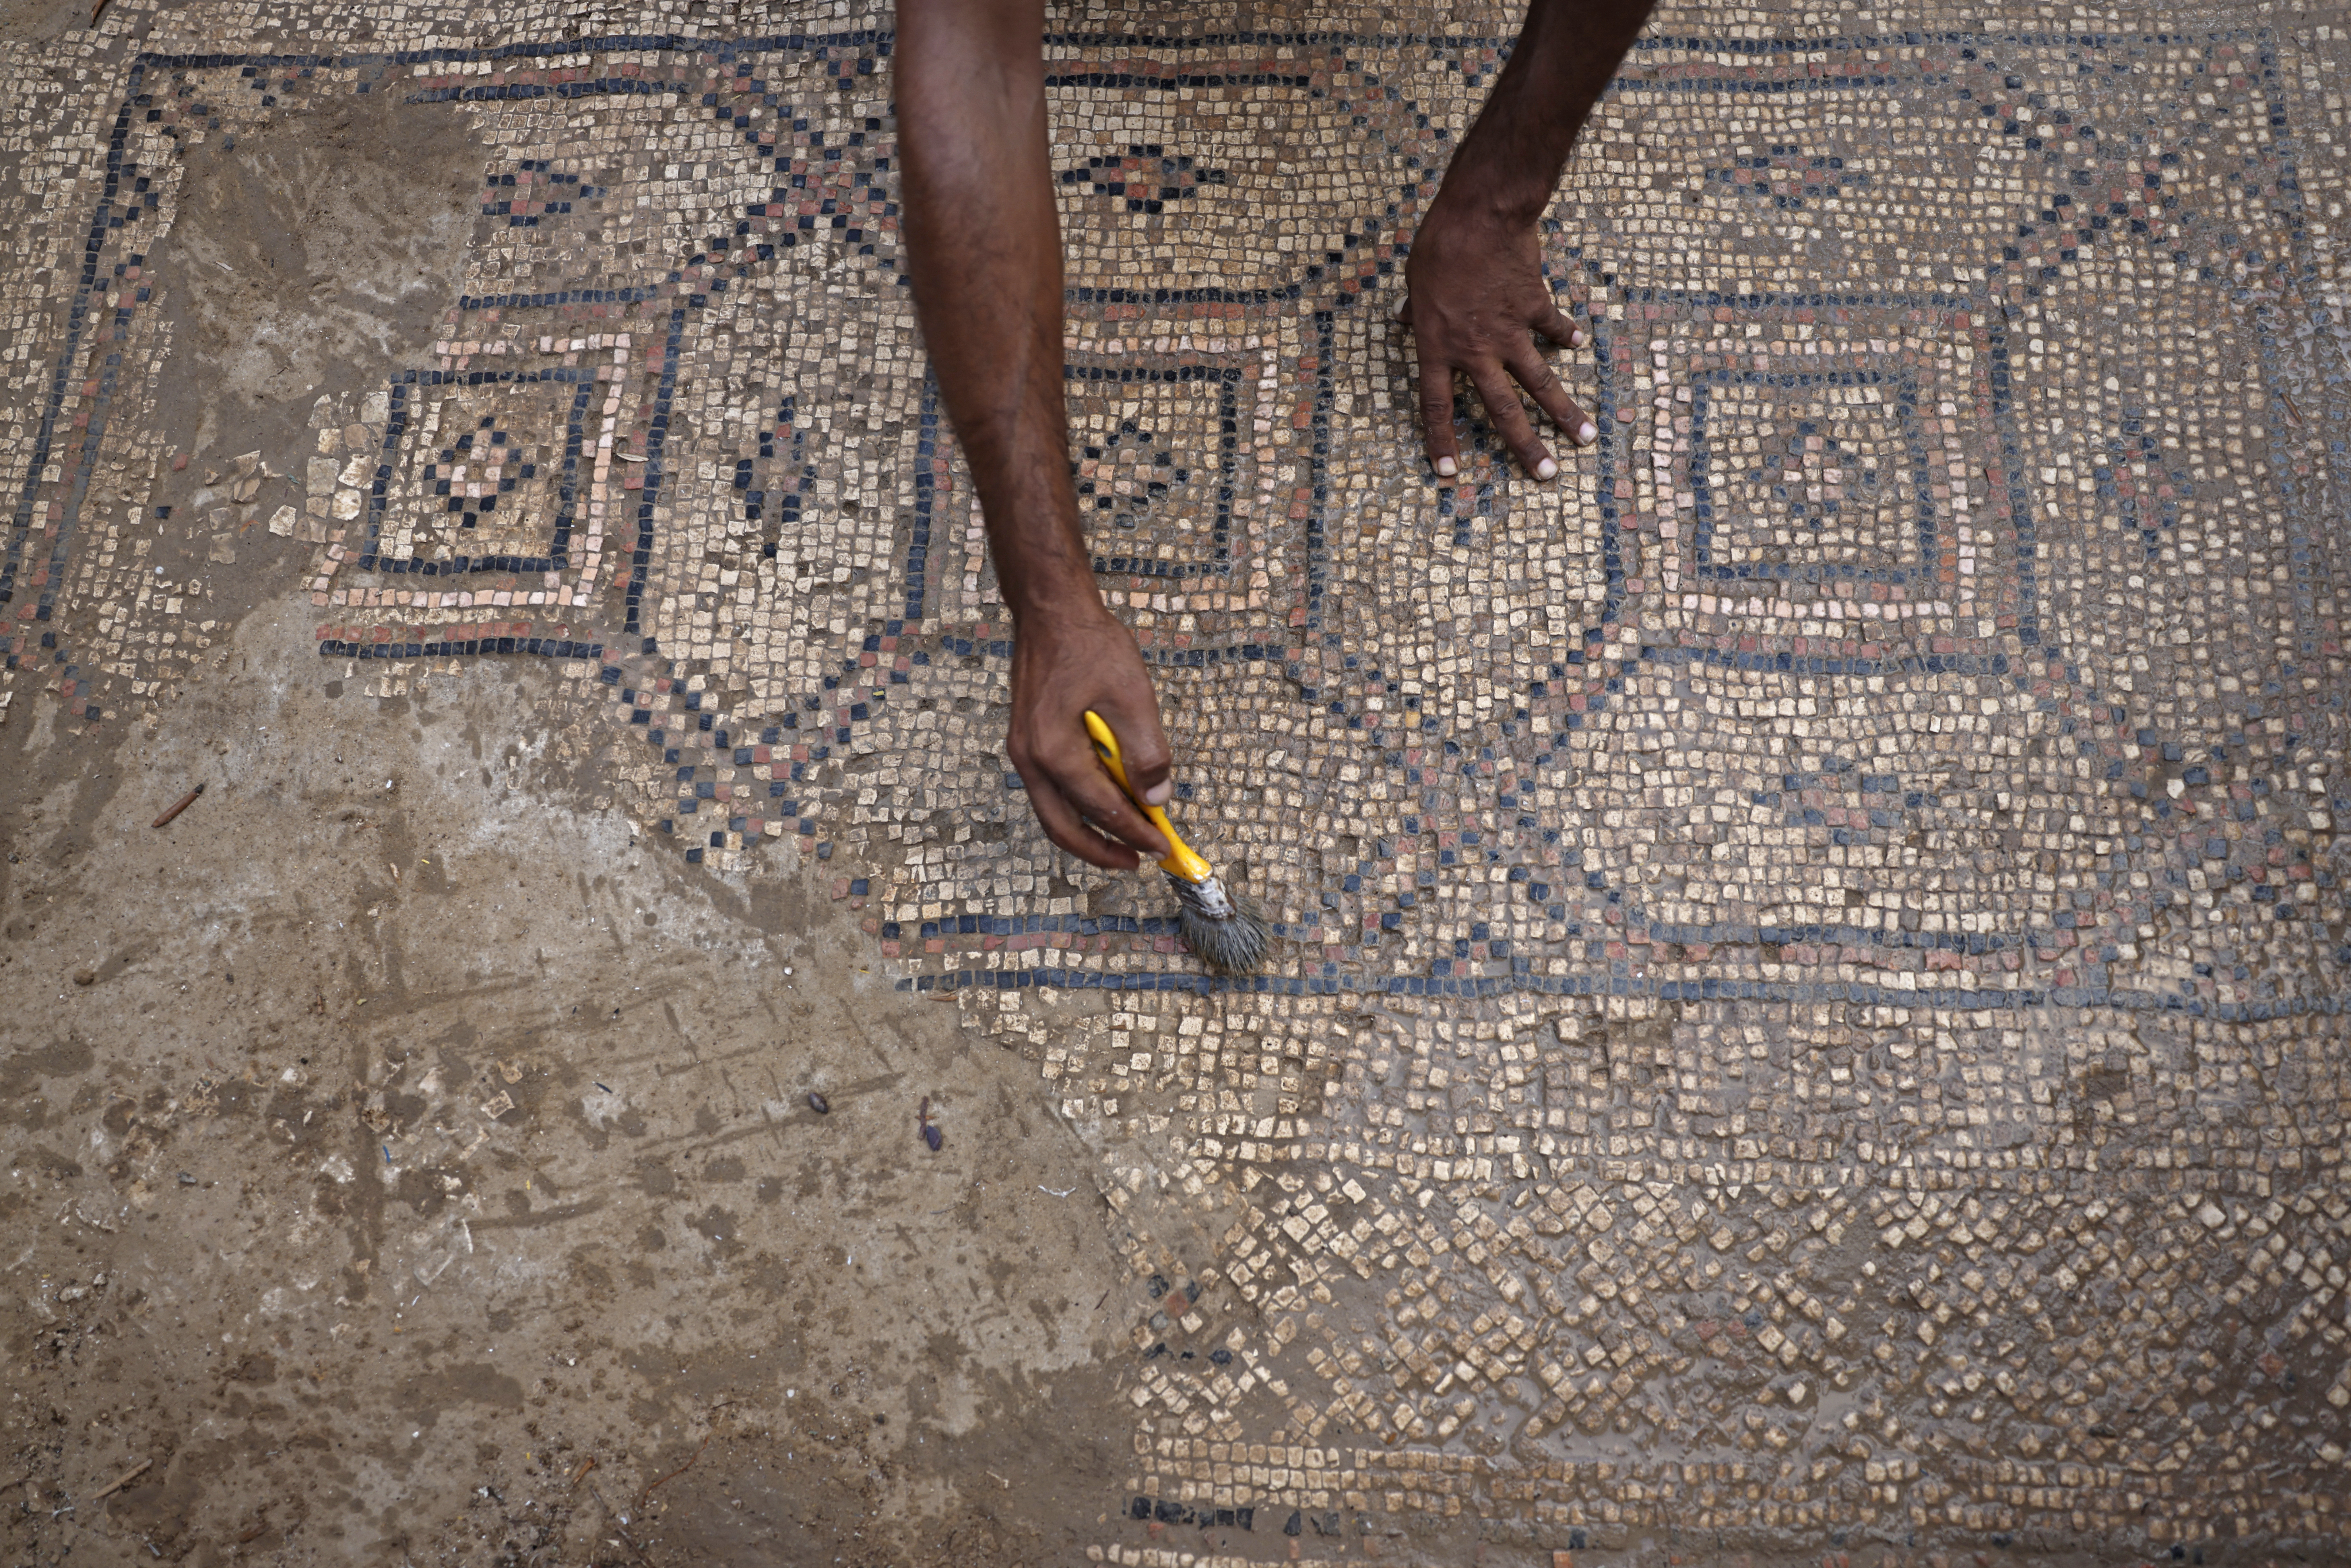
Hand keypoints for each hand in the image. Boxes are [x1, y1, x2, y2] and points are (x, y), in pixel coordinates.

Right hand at [1006, 604, 1173, 870]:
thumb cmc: (1089, 645)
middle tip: (1138, 861)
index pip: (1101, 808)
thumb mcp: (1132, 695)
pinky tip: (1104, 803)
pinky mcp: (1028, 741)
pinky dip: (1078, 806)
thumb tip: (1157, 797)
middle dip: (1102, 850)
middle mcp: (1030, 759)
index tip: (1163, 845)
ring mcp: (1023, 751)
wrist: (1051, 612)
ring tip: (1124, 841)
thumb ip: (1145, 751)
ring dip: (1089, 832)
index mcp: (1054, 751)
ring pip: (1054, 812)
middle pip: (1063, 827)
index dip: (1135, 831)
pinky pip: (1051, 790)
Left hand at [1401, 195, 1596, 479]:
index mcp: (1438, 348)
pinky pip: (1552, 327)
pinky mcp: (1534, 307)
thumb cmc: (1438, 246)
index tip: (1449, 473)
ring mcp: (1510, 332)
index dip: (1441, 441)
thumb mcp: (1414, 283)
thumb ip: (1414, 311)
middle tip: (1546, 475)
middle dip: (1526, 446)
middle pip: (1503, 410)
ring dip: (1565, 412)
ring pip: (1541, 383)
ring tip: (1585, 437)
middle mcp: (1476, 350)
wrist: (1480, 216)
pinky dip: (1565, 334)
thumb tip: (1404, 319)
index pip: (1436, 406)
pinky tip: (1578, 343)